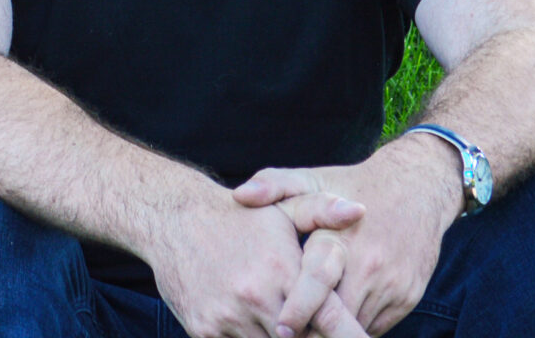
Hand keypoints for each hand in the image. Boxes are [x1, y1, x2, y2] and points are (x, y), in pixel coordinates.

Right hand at [147, 184, 369, 337]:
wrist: (176, 218)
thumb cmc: (239, 217)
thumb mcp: (281, 209)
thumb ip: (322, 211)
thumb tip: (359, 211)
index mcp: (282, 269)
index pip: (328, 319)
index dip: (349, 334)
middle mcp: (257, 297)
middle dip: (310, 336)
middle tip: (309, 326)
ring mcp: (228, 318)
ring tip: (280, 320)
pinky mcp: (204, 332)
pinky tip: (255, 325)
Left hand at [234, 137, 462, 335]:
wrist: (416, 186)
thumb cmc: (352, 183)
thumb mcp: (313, 177)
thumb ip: (274, 184)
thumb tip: (239, 196)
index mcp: (340, 238)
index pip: (316, 286)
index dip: (297, 312)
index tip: (279, 328)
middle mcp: (369, 265)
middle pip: (337, 319)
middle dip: (315, 329)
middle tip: (290, 332)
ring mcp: (392, 285)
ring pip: (356, 327)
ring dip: (334, 332)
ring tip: (312, 328)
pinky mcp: (408, 297)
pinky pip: (376, 326)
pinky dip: (355, 328)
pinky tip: (336, 322)